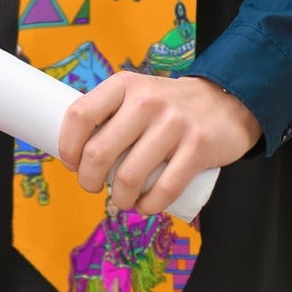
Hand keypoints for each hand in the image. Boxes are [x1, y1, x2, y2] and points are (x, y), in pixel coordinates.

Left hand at [56, 72, 261, 215]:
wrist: (224, 101)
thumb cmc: (167, 105)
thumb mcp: (136, 93)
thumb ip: (111, 112)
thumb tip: (76, 149)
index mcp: (123, 85)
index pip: (80, 114)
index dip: (67, 145)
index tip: (70, 162)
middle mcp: (145, 101)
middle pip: (99, 151)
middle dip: (87, 179)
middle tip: (91, 186)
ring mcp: (173, 124)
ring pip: (129, 176)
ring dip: (118, 199)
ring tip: (120, 200)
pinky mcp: (198, 148)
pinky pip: (164, 189)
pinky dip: (148, 206)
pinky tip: (143, 207)